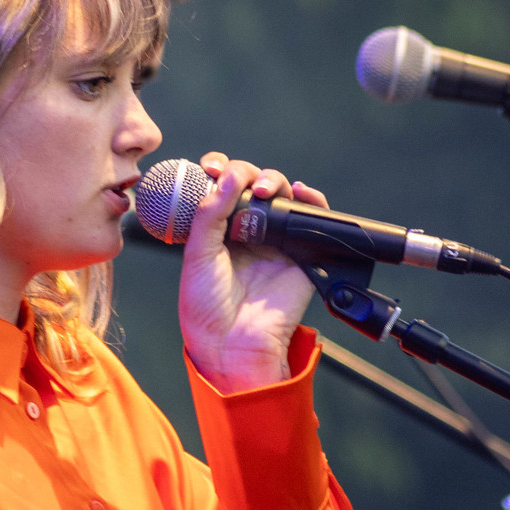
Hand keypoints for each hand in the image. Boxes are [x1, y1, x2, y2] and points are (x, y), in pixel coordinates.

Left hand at [179, 155, 327, 391]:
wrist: (231, 342)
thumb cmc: (206, 306)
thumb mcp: (197, 253)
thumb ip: (210, 212)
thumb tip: (229, 175)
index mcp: (217, 230)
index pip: (222, 187)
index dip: (219, 170)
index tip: (211, 167)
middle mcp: (246, 231)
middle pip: (253, 184)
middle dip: (247, 173)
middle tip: (239, 180)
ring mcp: (274, 240)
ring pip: (282, 194)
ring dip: (275, 180)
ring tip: (265, 189)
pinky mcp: (301, 252)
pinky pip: (313, 217)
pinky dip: (312, 198)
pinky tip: (300, 192)